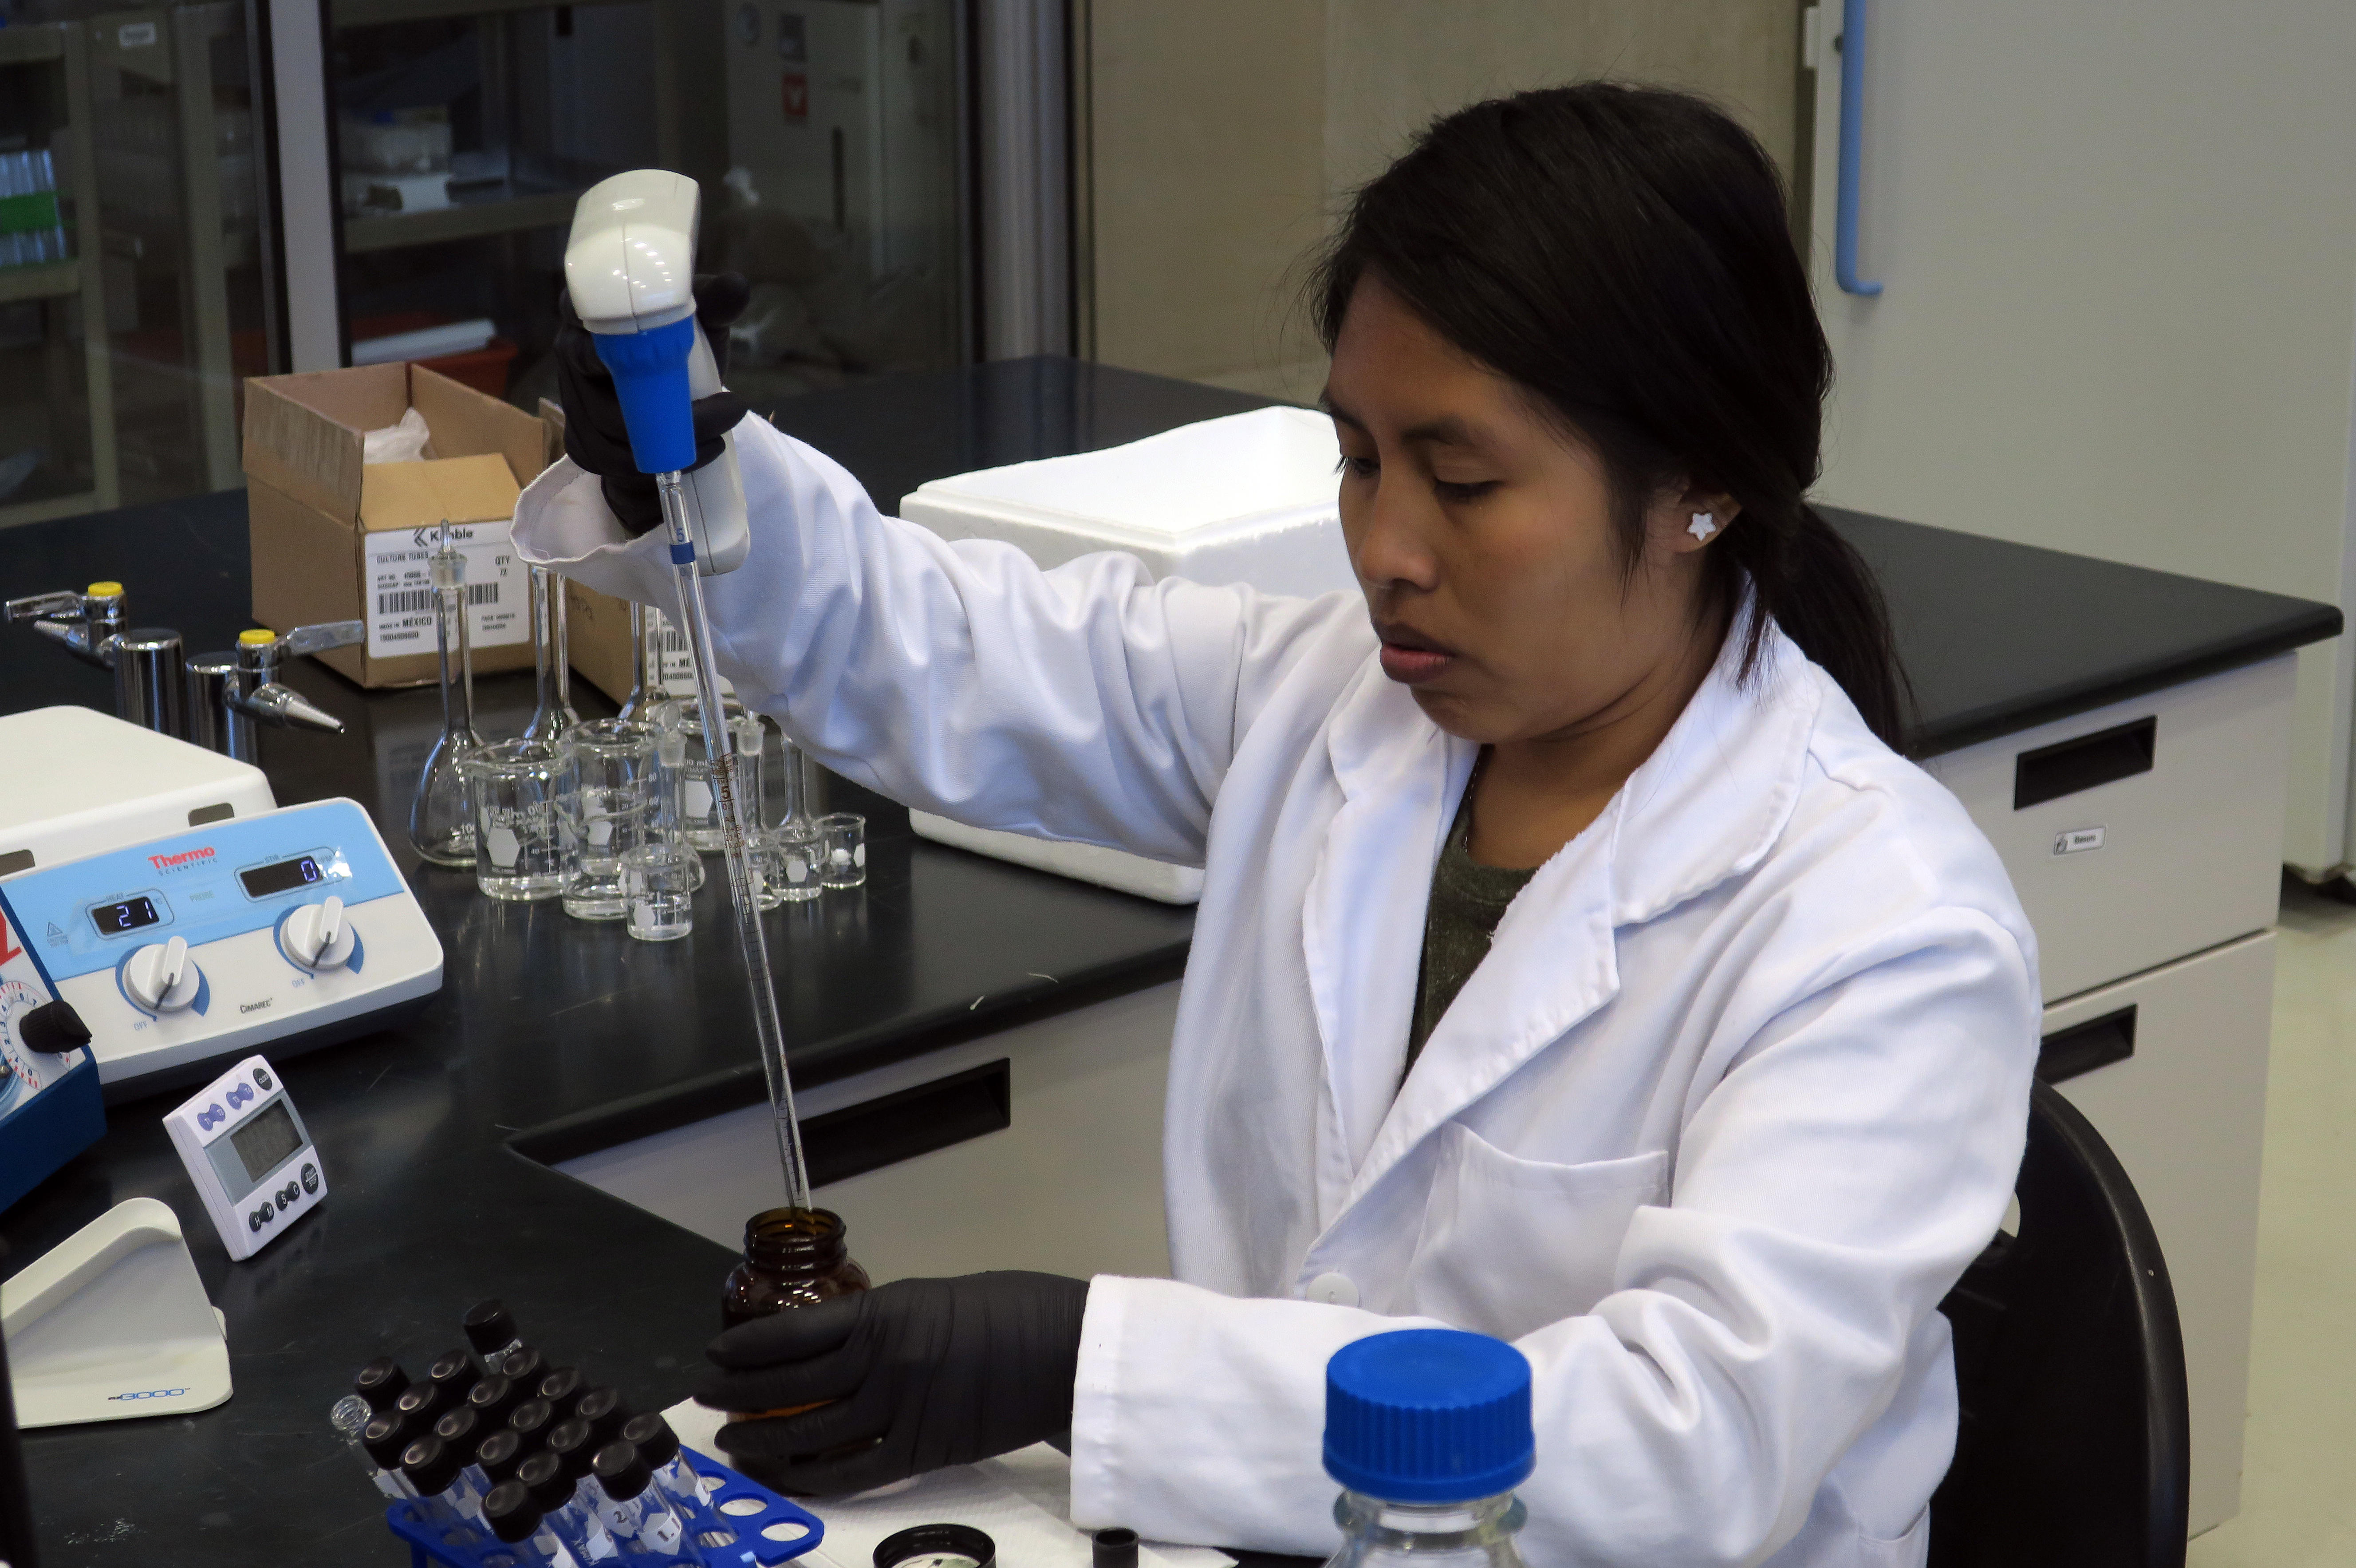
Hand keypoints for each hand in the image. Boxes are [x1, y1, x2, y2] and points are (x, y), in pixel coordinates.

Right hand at [554, 271, 752, 535]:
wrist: (668, 400)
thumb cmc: (680, 349)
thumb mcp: (699, 324)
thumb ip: (712, 302)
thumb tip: (735, 284)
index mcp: (587, 312)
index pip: (579, 314)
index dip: (610, 336)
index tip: (654, 352)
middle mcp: (570, 353)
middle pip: (603, 386)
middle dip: (666, 407)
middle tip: (728, 408)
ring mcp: (572, 401)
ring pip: (612, 432)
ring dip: (671, 440)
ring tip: (719, 435)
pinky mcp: (582, 441)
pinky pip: (613, 461)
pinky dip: (660, 462)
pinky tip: (697, 455)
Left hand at [697, 1272, 1090, 1494]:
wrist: (1067, 1350)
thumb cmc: (1008, 1309)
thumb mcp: (932, 1298)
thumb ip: (879, 1321)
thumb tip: (829, 1344)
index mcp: (887, 1313)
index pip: (795, 1334)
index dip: (748, 1346)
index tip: (716, 1351)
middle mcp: (885, 1363)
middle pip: (793, 1386)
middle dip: (741, 1391)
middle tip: (707, 1394)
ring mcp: (902, 1411)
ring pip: (813, 1433)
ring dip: (764, 1439)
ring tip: (733, 1440)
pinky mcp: (923, 1452)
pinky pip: (852, 1472)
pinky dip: (811, 1477)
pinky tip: (786, 1473)